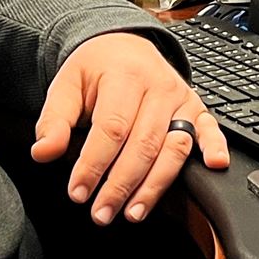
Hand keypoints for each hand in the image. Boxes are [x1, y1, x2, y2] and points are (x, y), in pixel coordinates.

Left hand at [31, 30, 227, 224]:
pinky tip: (213, 166)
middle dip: (121, 185)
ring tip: (133, 212)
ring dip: (155, 185)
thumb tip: (43, 152)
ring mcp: (180, 99)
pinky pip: (210, 129)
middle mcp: (158, 87)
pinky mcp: (196, 108)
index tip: (78, 191)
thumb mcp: (66, 85)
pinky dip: (215, 146)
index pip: (111, 128)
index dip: (94, 164)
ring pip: (174, 146)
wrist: (124, 44)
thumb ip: (54, 120)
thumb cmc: (96, 69)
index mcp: (124, 76)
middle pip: (143, 144)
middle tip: (101, 213)